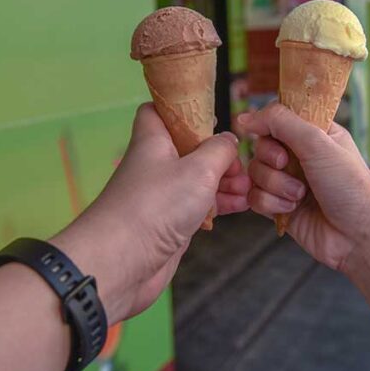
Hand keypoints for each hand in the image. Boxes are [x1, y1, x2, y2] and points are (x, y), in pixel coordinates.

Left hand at [52, 104, 248, 322]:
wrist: (121, 262)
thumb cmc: (155, 207)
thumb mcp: (198, 169)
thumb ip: (220, 150)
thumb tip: (230, 140)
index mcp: (154, 139)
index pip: (161, 110)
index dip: (184, 108)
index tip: (212, 117)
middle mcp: (156, 164)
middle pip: (189, 147)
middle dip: (219, 153)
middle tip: (240, 165)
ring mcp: (162, 194)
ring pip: (197, 179)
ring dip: (224, 181)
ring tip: (248, 187)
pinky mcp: (170, 222)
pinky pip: (199, 206)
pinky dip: (220, 204)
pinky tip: (242, 205)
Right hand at [241, 104, 369, 271]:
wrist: (359, 238)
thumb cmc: (350, 188)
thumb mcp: (318, 143)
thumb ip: (281, 122)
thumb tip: (245, 116)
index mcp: (314, 133)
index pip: (278, 117)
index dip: (268, 124)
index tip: (274, 135)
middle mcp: (300, 155)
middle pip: (261, 145)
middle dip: (272, 159)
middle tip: (289, 165)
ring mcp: (289, 181)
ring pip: (255, 172)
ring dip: (274, 184)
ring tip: (299, 195)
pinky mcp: (279, 206)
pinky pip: (254, 196)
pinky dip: (270, 203)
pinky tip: (290, 209)